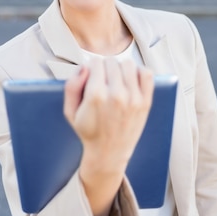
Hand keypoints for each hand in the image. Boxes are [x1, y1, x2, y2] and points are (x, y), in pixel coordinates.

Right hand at [64, 58, 153, 215]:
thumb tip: (84, 67)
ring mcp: (133, 99)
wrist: (108, 153)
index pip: (96, 62)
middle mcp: (116, 95)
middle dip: (105, 68)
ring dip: (121, 69)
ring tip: (117, 80)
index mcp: (95, 96)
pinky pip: (146, 74)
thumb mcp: (70, 111)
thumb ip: (71, 86)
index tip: (92, 77)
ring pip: (128, 64)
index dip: (92, 68)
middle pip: (112, 62)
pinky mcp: (145, 102)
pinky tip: (131, 81)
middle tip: (103, 82)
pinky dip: (139, 73)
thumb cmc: (89, 132)